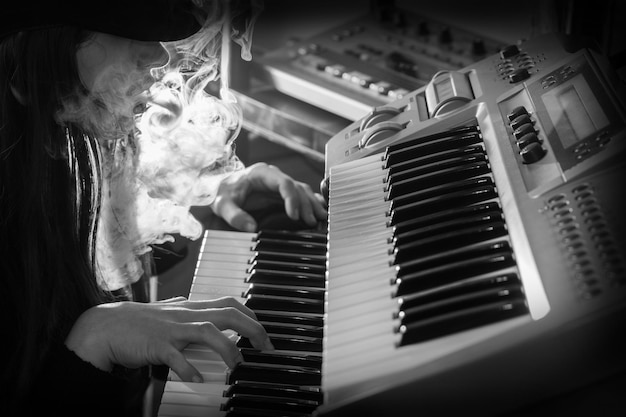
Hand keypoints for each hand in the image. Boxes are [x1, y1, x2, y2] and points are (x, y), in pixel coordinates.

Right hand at [65, 296, 273, 381]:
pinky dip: (188, 369)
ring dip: (228, 348)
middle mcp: (185, 315)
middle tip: (266, 347)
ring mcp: (171, 329)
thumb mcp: (168, 313)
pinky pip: (176, 357)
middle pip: (228, 313)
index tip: (263, 333)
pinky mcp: (156, 345)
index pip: (229, 302)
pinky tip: (197, 379)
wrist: (104, 327)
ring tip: (237, 365)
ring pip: (208, 331)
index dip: (251, 315)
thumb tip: (202, 311)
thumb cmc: (138, 322)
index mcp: (190, 308)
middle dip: (252, 328)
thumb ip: (187, 312)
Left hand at [210, 162, 327, 231]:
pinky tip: (319, 209)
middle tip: (311, 220)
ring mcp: (278, 183)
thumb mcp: (222, 204)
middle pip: (296, 187)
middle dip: (305, 204)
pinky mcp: (280, 192)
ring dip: (311, 203)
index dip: (292, 198)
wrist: (218, 187)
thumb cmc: (221, 192)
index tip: (294, 215)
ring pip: (301, 190)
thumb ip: (234, 215)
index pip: (283, 183)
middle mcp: (273, 176)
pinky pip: (299, 194)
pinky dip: (309, 201)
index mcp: (261, 173)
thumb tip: (251, 228)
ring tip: (320, 217)